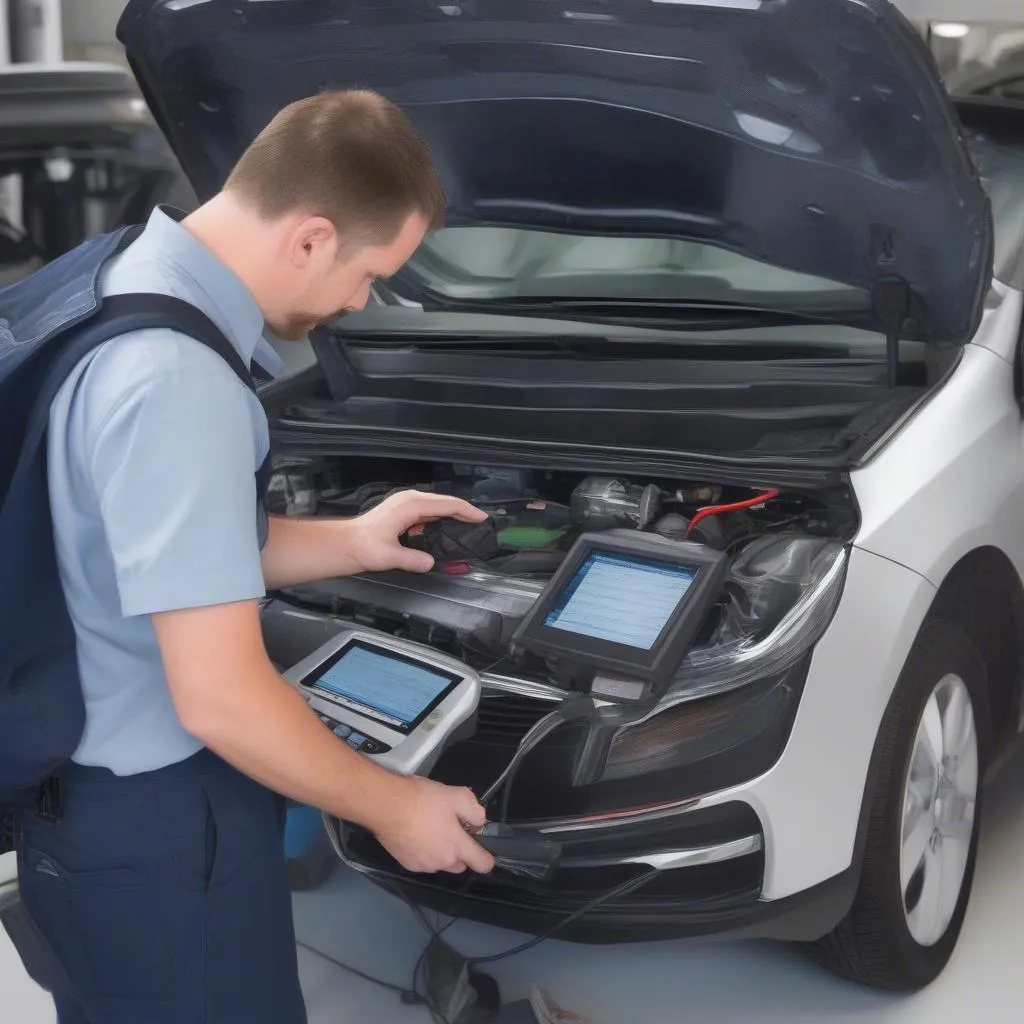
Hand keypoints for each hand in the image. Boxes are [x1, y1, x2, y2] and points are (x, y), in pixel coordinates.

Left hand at [347, 490, 487, 573]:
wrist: (344, 543)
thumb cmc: (363, 547)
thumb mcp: (389, 557)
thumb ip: (413, 560)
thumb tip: (431, 563)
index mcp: (410, 505)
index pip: (446, 504)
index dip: (467, 511)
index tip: (483, 518)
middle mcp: (409, 499)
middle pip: (444, 501)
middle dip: (463, 510)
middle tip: (480, 522)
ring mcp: (405, 503)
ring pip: (436, 505)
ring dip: (452, 512)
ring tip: (468, 524)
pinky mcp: (401, 510)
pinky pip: (428, 510)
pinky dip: (440, 516)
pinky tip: (446, 528)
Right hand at [373, 777, 494, 874]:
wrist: (386, 806)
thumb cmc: (424, 801)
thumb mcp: (457, 795)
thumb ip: (475, 811)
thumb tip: (479, 822)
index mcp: (457, 847)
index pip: (483, 864)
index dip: (487, 856)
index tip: (480, 843)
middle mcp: (442, 862)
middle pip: (460, 864)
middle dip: (460, 850)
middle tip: (451, 827)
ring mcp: (423, 866)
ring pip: (440, 863)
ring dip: (441, 851)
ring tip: (431, 828)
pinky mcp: (406, 863)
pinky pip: (423, 861)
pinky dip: (423, 851)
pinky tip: (416, 833)